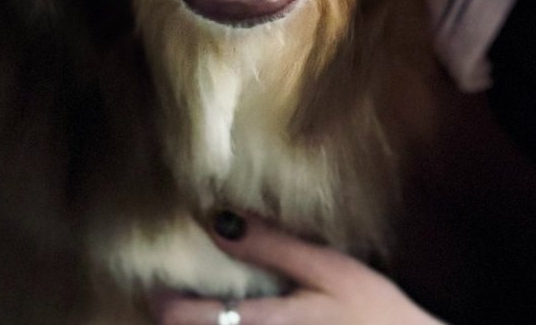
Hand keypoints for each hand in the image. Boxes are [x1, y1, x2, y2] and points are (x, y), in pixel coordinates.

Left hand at [149, 212, 442, 324]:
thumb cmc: (376, 314)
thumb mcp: (331, 271)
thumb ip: (274, 247)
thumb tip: (218, 219)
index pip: (182, 319)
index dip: (162, 299)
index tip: (159, 276)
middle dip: (176, 314)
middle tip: (175, 289)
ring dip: (202, 324)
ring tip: (204, 305)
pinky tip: (237, 317)